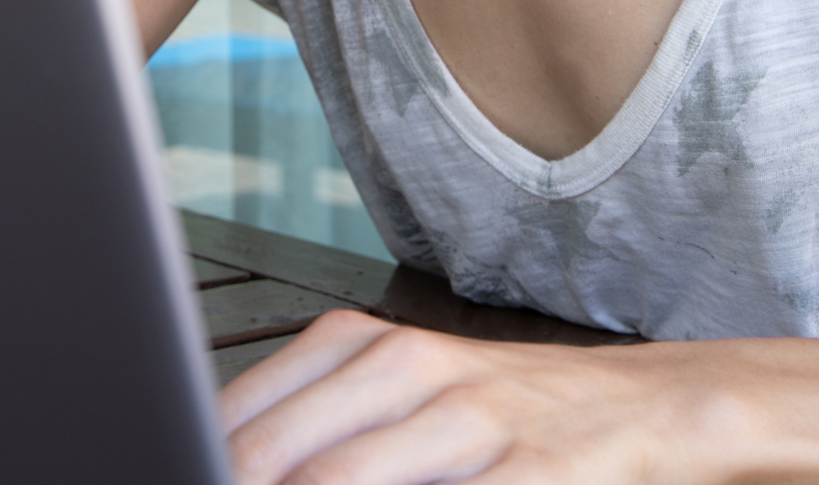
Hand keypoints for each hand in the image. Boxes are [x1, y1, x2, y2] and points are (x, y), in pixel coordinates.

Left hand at [222, 311, 737, 483]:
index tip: (168, 471)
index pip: (239, 419)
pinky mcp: (534, 475)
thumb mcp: (399, 393)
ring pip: (341, 484)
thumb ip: (308, 426)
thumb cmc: (505, 410)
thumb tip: (217, 458)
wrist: (650, 404)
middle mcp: (410, 372)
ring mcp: (473, 422)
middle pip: (277, 459)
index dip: (200, 463)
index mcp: (360, 347)